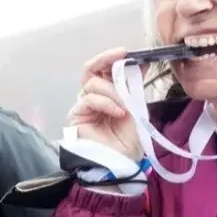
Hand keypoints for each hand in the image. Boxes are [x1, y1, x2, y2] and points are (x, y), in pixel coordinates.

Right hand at [68, 47, 141, 161]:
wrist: (120, 162)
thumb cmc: (127, 139)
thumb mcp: (135, 108)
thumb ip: (133, 88)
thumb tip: (140, 64)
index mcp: (107, 94)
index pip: (105, 70)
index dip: (116, 59)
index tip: (133, 54)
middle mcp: (92, 97)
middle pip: (90, 69)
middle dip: (106, 59)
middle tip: (122, 55)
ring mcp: (83, 106)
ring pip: (92, 84)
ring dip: (113, 91)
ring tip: (125, 107)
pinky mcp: (76, 116)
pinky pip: (89, 100)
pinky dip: (106, 103)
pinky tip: (118, 112)